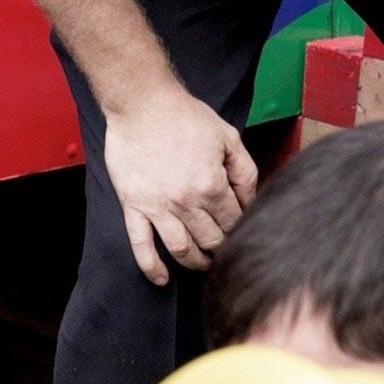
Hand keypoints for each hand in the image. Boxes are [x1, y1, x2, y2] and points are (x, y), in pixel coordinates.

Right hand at [100, 90, 257, 283]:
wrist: (142, 103)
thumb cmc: (184, 116)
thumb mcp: (228, 137)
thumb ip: (245, 171)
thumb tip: (251, 200)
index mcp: (210, 184)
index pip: (233, 222)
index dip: (240, 228)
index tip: (240, 230)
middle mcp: (185, 201)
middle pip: (210, 241)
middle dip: (221, 248)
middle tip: (225, 249)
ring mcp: (157, 206)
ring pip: (181, 250)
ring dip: (196, 263)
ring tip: (203, 263)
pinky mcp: (133, 206)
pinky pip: (141, 245)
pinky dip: (151, 267)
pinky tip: (161, 279)